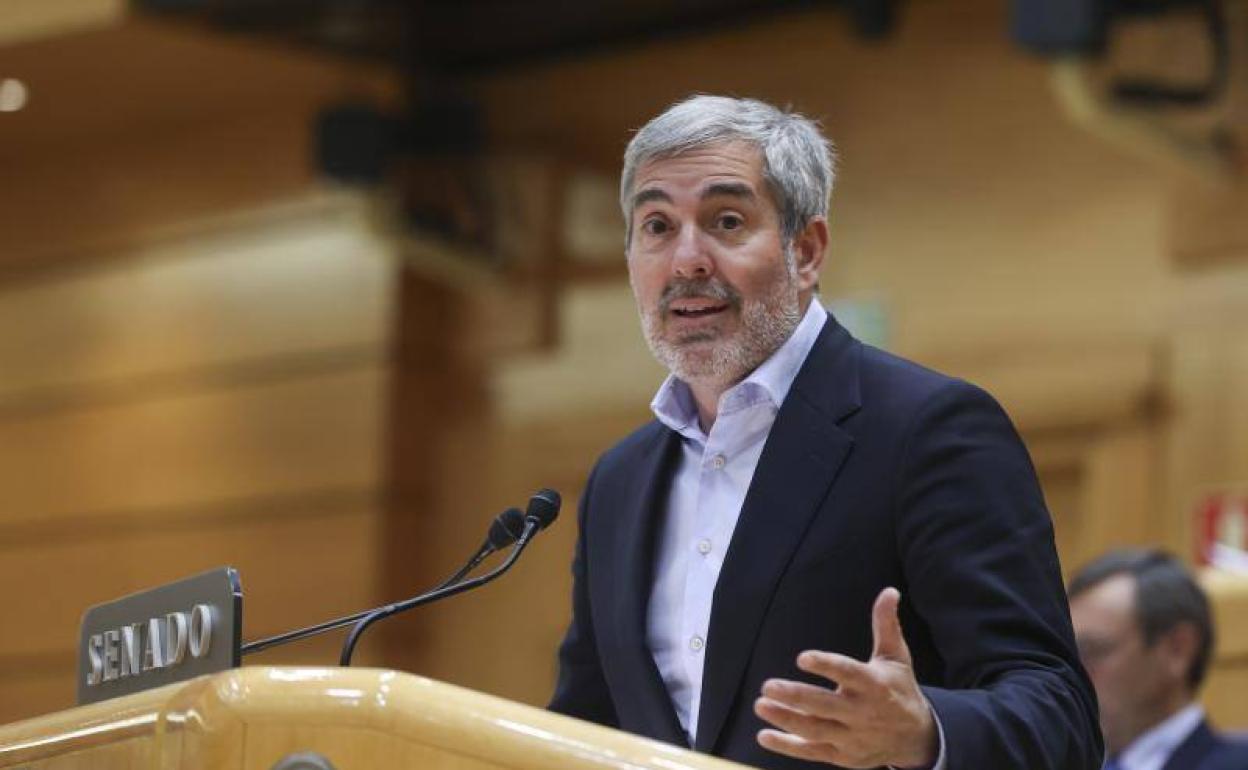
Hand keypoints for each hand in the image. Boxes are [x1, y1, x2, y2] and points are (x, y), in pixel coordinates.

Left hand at [754, 587, 937, 768]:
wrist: (916, 738)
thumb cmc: (899, 689)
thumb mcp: (896, 657)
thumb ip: (886, 624)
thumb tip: (889, 591)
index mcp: (874, 685)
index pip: (848, 674)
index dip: (826, 666)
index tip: (802, 657)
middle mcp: (862, 712)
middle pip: (825, 705)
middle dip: (796, 697)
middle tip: (768, 685)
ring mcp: (852, 737)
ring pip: (815, 729)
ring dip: (786, 720)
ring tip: (760, 705)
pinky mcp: (843, 755)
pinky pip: (812, 751)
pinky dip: (788, 746)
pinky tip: (764, 735)